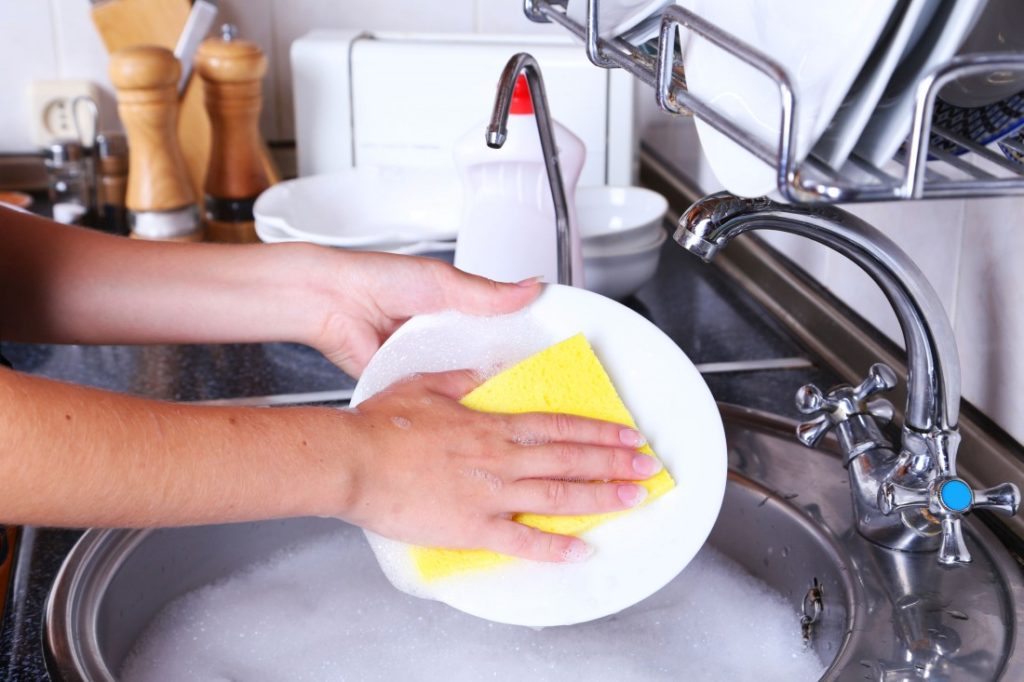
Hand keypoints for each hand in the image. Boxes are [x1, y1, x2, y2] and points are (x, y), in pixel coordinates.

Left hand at [306, 250, 540, 376]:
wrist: (333, 304)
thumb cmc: (378, 280)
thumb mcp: (444, 282)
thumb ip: (489, 293)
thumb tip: (530, 287)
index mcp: (455, 310)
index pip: (497, 328)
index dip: (519, 340)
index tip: (546, 352)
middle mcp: (442, 338)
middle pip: (483, 360)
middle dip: (501, 370)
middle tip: (529, 379)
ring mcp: (426, 363)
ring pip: (462, 381)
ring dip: (476, 387)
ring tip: (504, 396)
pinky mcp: (409, 384)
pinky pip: (434, 395)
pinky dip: (446, 399)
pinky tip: (465, 404)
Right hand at [338, 369, 659, 561]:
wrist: (354, 460)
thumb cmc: (381, 425)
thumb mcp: (425, 386)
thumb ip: (459, 380)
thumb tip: (480, 375)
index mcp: (490, 424)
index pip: (558, 426)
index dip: (598, 430)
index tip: (627, 434)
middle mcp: (499, 457)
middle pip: (570, 458)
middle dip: (615, 462)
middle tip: (648, 467)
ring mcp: (489, 493)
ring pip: (559, 495)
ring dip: (602, 496)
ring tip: (634, 498)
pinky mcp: (472, 526)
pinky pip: (522, 539)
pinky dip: (555, 547)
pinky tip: (582, 550)